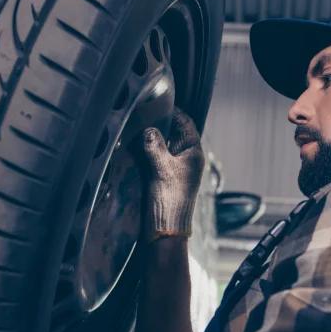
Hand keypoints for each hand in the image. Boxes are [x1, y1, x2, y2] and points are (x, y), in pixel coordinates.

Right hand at [141, 109, 204, 242]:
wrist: (165, 229)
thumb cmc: (168, 198)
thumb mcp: (161, 168)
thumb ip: (154, 145)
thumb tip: (149, 129)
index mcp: (194, 153)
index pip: (186, 123)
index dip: (174, 112)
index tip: (158, 102)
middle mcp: (188, 159)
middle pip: (175, 132)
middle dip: (161, 123)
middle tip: (143, 113)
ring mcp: (178, 168)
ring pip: (166, 144)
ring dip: (153, 137)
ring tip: (137, 127)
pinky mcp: (167, 178)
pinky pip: (159, 157)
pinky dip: (150, 150)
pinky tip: (136, 147)